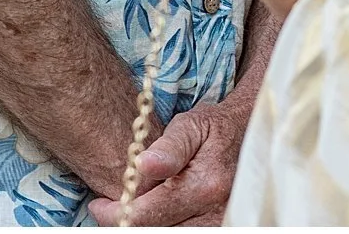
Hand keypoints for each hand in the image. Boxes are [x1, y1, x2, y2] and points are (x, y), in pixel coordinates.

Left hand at [84, 95, 252, 226]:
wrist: (249, 133)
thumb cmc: (214, 128)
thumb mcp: (191, 125)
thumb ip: (168, 147)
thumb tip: (143, 165)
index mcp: (204, 186)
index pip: (144, 216)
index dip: (113, 214)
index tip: (99, 204)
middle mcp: (214, 212)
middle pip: (155, 232)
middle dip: (126, 222)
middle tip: (112, 208)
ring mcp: (219, 222)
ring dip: (146, 224)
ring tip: (133, 209)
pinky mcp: (219, 226)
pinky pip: (183, 232)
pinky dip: (164, 224)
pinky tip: (155, 213)